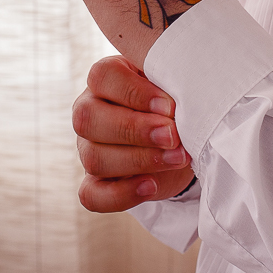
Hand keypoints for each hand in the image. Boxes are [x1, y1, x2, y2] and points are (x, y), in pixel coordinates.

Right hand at [73, 56, 195, 212]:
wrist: (184, 138)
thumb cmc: (176, 103)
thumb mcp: (173, 87)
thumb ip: (170, 85)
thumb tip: (174, 105)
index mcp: (106, 80)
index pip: (102, 77)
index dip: (134, 93)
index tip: (170, 106)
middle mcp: (89, 111)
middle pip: (88, 118)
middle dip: (135, 129)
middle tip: (173, 135)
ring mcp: (88, 149)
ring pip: (93, 157)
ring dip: (139, 160)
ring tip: (177, 158)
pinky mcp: (94, 183)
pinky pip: (92, 195)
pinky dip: (121, 194)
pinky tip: (151, 186)